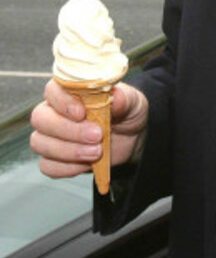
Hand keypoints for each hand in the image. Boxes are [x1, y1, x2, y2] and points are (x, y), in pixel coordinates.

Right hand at [30, 79, 148, 180]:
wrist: (133, 136)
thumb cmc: (127, 111)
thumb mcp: (132, 101)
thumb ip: (122, 99)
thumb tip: (115, 97)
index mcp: (70, 90)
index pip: (52, 90)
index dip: (62, 102)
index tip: (82, 113)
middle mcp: (55, 111)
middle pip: (41, 119)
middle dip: (68, 130)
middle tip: (97, 135)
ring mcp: (52, 135)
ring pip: (40, 143)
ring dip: (68, 151)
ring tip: (97, 151)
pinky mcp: (55, 158)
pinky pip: (47, 165)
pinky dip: (67, 167)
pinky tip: (87, 164)